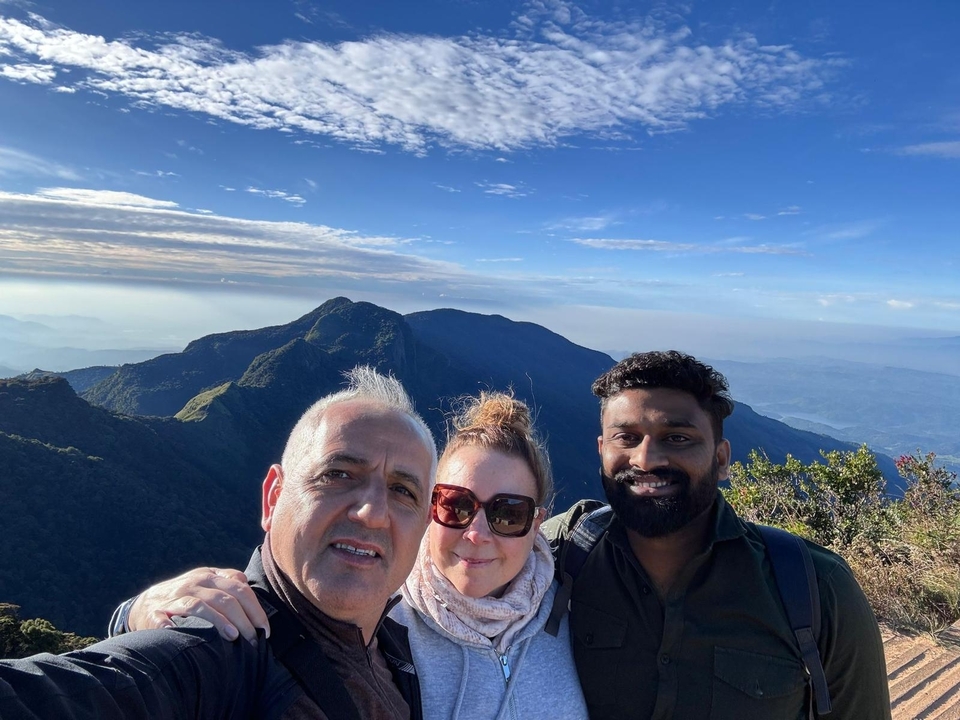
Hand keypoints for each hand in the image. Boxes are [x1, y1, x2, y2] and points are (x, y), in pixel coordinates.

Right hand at [127, 567, 269, 641]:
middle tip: (254, 640)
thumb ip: (231, 590)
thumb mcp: (208, 586)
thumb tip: (257, 611)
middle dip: (244, 619)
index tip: (264, 630)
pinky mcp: (155, 613)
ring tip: (233, 637)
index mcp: (210, 576)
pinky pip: (166, 619)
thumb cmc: (187, 598)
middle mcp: (194, 583)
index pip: (239, 587)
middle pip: (225, 597)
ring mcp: (174, 597)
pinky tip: (189, 637)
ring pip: (202, 605)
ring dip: (219, 621)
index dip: (255, 609)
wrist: (145, 604)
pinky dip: (176, 627)